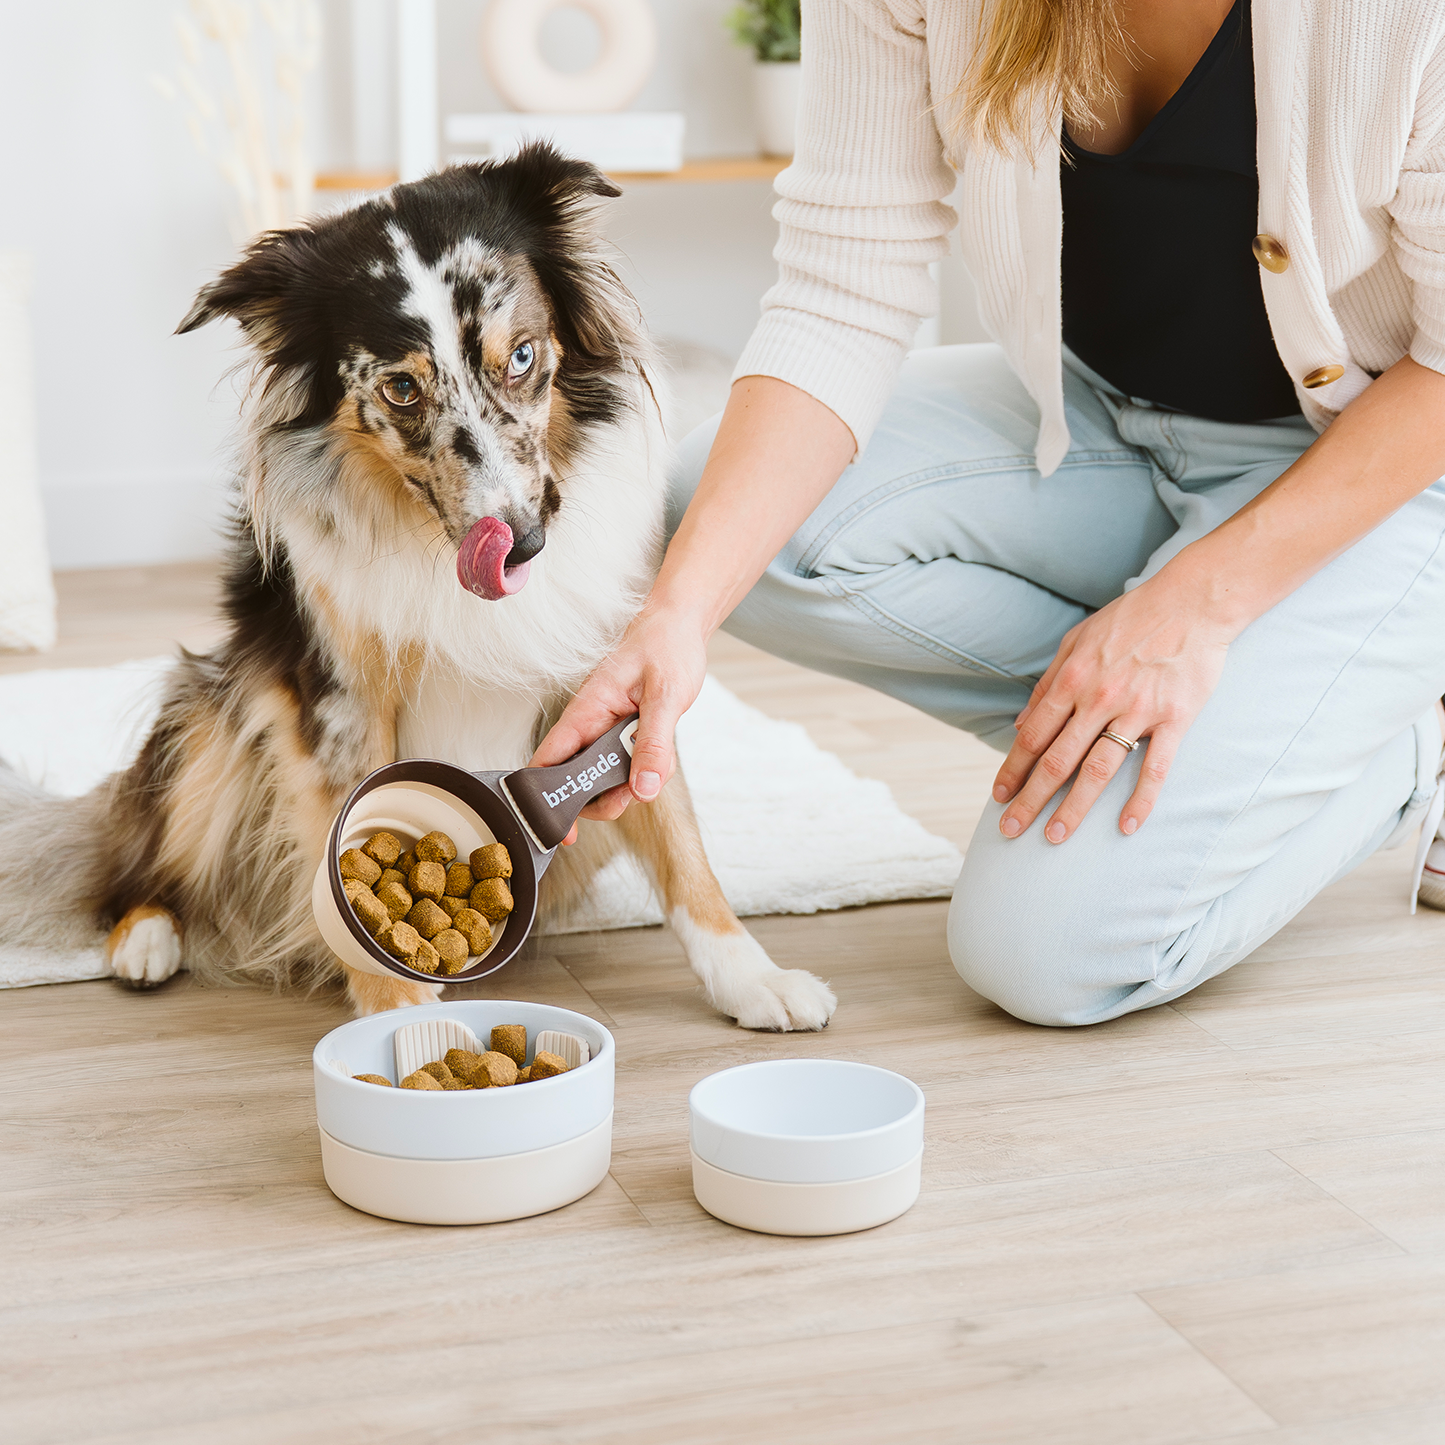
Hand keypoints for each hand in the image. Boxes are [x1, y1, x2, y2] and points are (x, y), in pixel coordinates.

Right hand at [529, 604, 708, 842]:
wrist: (679, 625)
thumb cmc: (666, 646)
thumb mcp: (666, 697)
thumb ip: (654, 744)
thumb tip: (644, 789)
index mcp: (587, 711)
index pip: (550, 760)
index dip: (548, 797)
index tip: (561, 828)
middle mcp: (591, 724)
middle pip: (579, 781)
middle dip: (605, 798)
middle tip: (633, 792)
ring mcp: (607, 731)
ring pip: (607, 778)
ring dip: (632, 783)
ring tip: (657, 764)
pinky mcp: (624, 735)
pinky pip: (630, 766)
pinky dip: (648, 769)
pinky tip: (662, 753)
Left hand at [992, 577, 1233, 841]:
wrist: (1191, 601)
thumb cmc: (1129, 620)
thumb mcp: (1076, 641)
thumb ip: (1048, 684)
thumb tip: (1020, 725)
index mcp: (1072, 679)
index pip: (1034, 736)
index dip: (1013, 769)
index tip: (998, 797)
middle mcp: (1098, 698)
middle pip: (1058, 760)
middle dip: (1031, 799)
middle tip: (1010, 830)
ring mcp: (1137, 710)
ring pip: (1098, 770)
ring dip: (1074, 808)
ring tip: (1055, 837)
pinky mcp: (1175, 718)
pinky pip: (1155, 767)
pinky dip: (1141, 799)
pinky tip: (1126, 826)